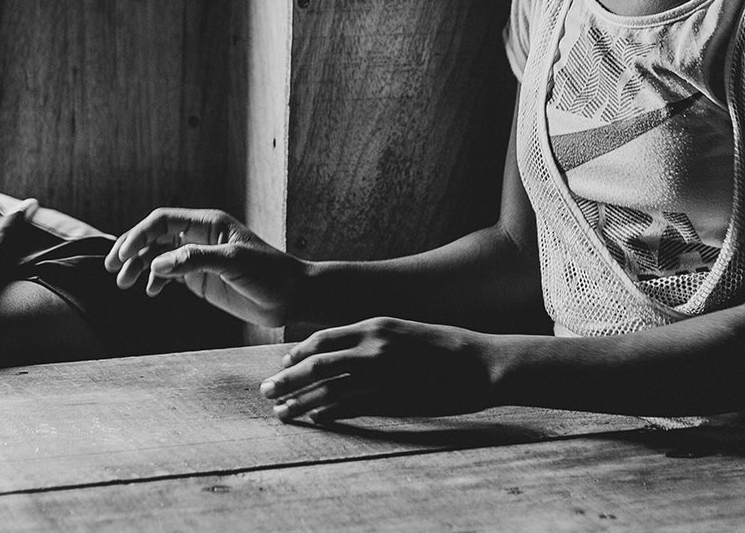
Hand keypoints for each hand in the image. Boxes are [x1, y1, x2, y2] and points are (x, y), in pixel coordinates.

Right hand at [104, 208, 305, 326]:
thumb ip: (194, 261)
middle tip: (112, 268)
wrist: (292, 297)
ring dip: (139, 266)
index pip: (163, 221)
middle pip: (154, 236)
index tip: (122, 254)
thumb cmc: (269, 274)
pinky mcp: (201, 279)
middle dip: (131, 249)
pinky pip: (169, 275)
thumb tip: (155, 264)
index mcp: (207, 224)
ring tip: (123, 283)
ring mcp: (198, 258)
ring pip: (158, 256)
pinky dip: (155, 280)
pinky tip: (150, 292)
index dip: (139, 234)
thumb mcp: (233, 264)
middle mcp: (199, 237)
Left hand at [260, 318, 498, 421]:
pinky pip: (350, 407)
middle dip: (286, 378)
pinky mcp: (391, 398)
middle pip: (315, 363)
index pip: (323, 338)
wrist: (480, 362)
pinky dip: (328, 413)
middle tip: (265, 390)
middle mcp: (372, 346)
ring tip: (281, 412)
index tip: (283, 363)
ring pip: (327, 388)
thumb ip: (374, 339)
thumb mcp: (404, 330)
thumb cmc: (445, 346)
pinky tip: (316, 420)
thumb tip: (347, 352)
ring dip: (300, 401)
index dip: (298, 353)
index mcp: (374, 325)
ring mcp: (380, 373)